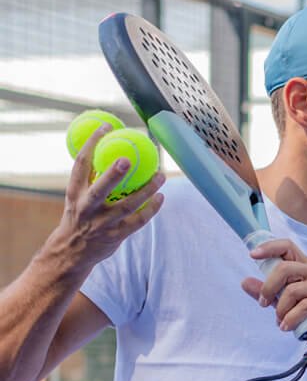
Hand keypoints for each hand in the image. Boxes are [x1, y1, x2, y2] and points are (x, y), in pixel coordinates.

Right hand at [54, 125, 164, 268]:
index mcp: (75, 193)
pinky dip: (151, 209)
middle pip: (102, 187)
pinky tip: (161, 197)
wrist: (71, 253)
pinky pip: (138, 221)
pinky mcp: (116, 236)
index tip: (107, 127)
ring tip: (161, 176)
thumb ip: (90, 178)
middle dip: (114, 173)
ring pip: (127, 205)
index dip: (92, 143)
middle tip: (129, 157)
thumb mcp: (76, 197)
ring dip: (147, 190)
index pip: (81, 163)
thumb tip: (108, 149)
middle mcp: (87, 208)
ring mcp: (102, 223)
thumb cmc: (79, 217)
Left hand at [242, 238, 306, 344]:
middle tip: (263, 303)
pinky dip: (290, 318)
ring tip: (280, 320)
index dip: (269, 248)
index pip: (287, 246)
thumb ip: (266, 292)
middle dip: (268, 288)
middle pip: (285, 269)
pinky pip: (304, 306)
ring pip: (292, 291)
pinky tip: (286, 326)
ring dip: (280, 309)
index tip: (252, 255)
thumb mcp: (281, 301)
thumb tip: (245, 282)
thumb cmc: (305, 313)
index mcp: (304, 266)